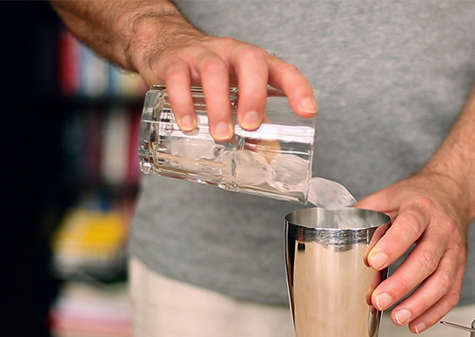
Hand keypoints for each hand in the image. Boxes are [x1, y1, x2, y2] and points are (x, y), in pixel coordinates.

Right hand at [137, 33, 316, 140]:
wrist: (168, 46)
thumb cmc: (211, 75)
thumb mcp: (235, 91)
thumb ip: (251, 119)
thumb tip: (266, 153)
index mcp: (255, 63)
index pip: (284, 70)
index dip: (298, 89)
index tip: (307, 111)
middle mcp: (233, 53)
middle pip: (251, 61)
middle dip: (254, 95)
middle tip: (250, 125)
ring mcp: (203, 55)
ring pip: (214, 72)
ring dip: (219, 106)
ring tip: (221, 134)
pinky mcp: (175, 62)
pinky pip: (178, 78)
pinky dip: (183, 103)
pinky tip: (189, 126)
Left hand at [356, 170, 474, 333]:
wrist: (452, 193)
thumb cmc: (416, 198)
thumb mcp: (389, 196)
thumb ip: (365, 215)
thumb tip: (336, 234)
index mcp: (421, 208)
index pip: (410, 226)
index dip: (393, 245)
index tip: (373, 263)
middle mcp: (442, 229)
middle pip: (426, 259)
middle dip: (402, 284)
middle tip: (379, 300)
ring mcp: (454, 250)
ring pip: (443, 280)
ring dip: (420, 303)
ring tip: (397, 317)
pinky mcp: (460, 267)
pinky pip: (452, 294)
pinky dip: (435, 313)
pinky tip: (415, 324)